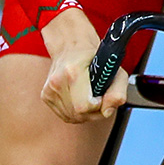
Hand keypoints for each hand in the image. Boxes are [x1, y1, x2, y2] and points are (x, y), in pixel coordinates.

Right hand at [38, 7, 125, 122]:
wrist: (71, 47)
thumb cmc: (94, 57)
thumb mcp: (115, 70)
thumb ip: (117, 92)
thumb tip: (107, 111)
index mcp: (73, 72)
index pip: (84, 106)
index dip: (97, 106)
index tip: (100, 96)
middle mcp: (57, 81)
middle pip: (78, 114)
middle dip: (93, 111)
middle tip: (97, 97)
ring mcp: (49, 90)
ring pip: (72, 117)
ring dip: (84, 113)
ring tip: (88, 97)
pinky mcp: (46, 96)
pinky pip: (65, 115)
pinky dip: (75, 111)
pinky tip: (79, 98)